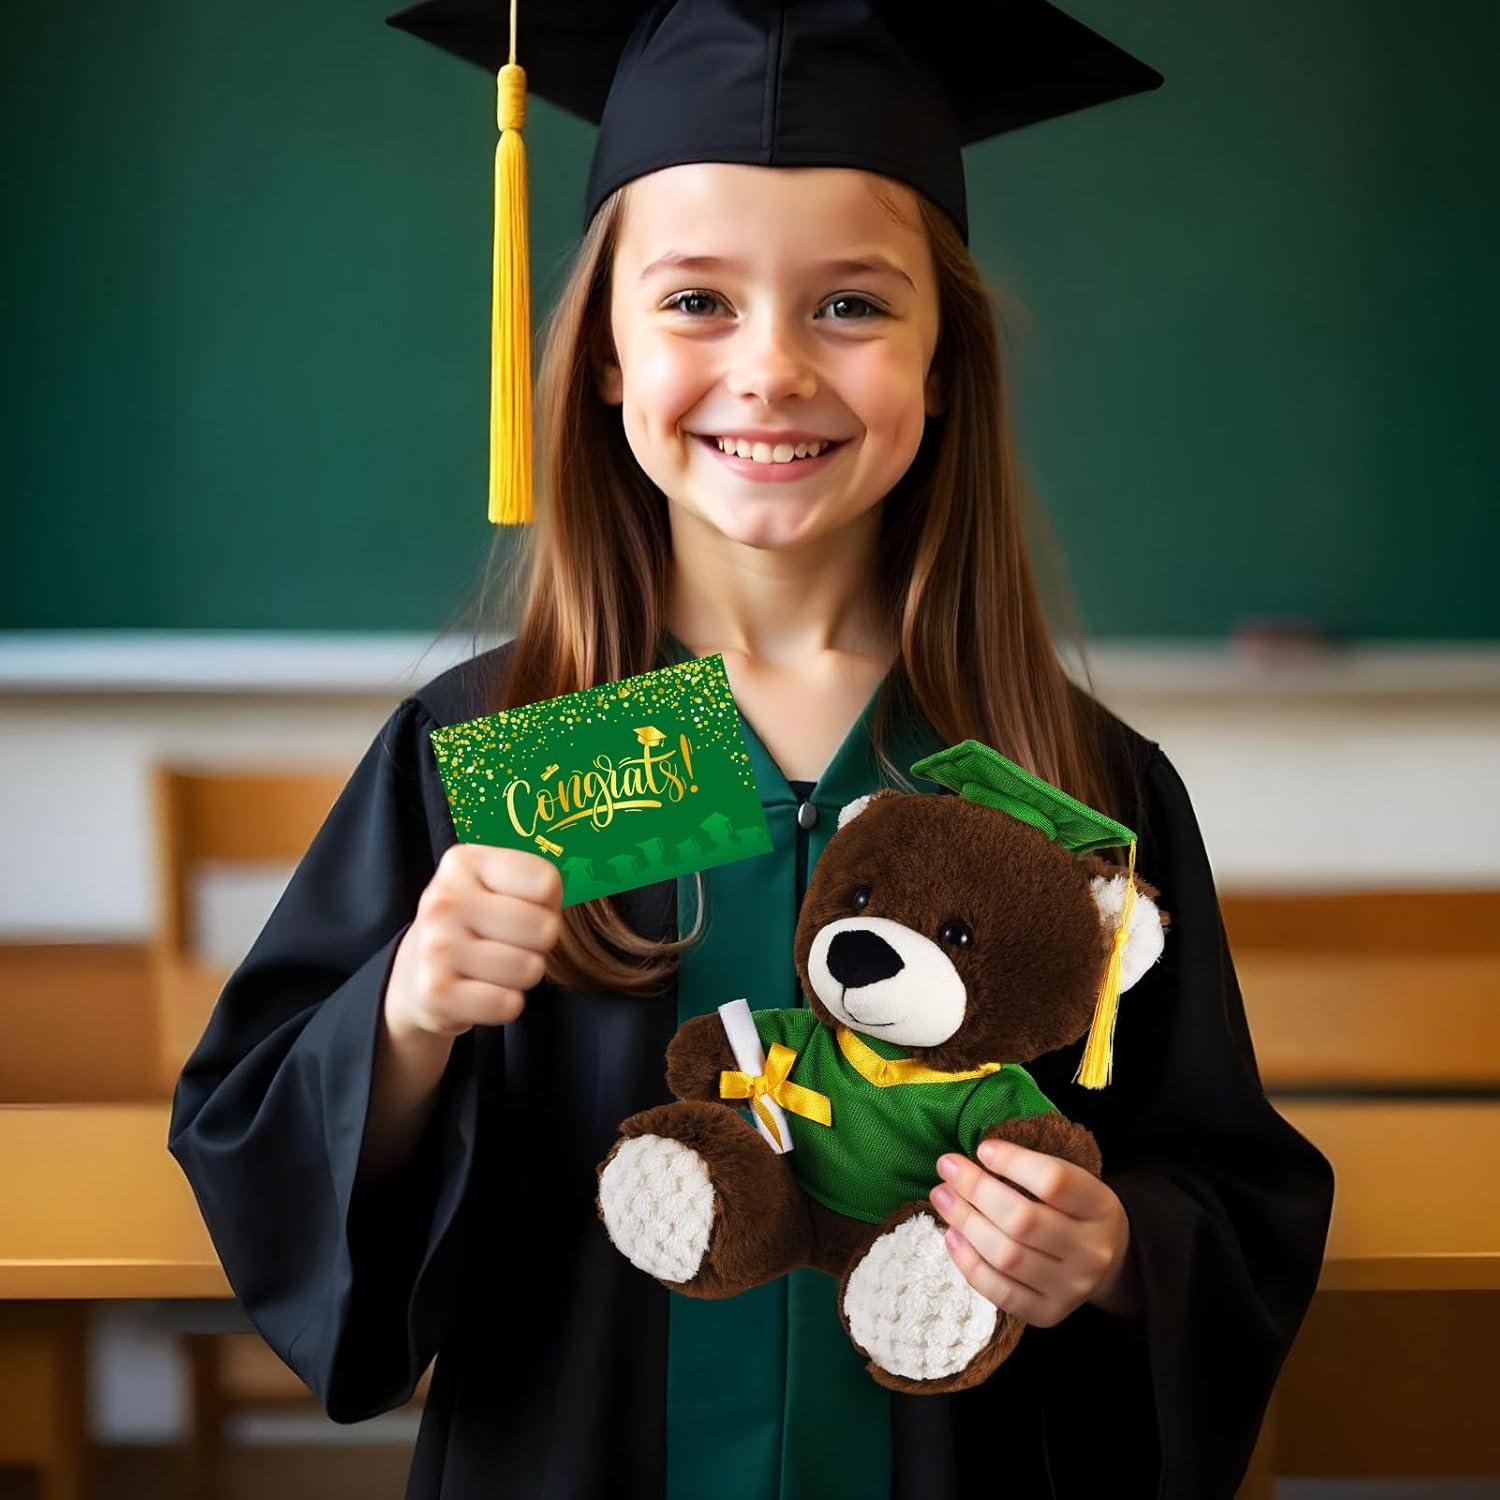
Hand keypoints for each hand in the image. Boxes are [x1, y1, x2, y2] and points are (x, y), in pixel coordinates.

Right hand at [385, 844, 563, 1040]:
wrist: (414, 970)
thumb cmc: (474, 920)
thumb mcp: (494, 882)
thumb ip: (535, 880)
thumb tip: (595, 876)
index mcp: (464, 862)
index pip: (547, 882)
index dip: (549, 902)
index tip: (525, 906)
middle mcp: (444, 900)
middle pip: (545, 929)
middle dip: (539, 942)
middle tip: (511, 941)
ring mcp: (436, 948)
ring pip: (530, 969)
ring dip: (522, 974)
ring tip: (494, 964)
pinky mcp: (436, 993)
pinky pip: (509, 1005)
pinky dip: (505, 1003)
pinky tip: (481, 989)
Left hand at [928, 1138, 1141, 1325]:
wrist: (1109, 1266)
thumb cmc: (1077, 1212)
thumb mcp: (1075, 1182)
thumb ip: (1033, 1170)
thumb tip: (972, 1160)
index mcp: (1101, 1207)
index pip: (1055, 1182)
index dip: (1013, 1162)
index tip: (982, 1149)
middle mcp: (1091, 1251)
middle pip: (1023, 1220)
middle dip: (976, 1190)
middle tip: (946, 1168)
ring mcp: (1071, 1288)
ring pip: (1007, 1257)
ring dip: (965, 1222)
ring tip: (942, 1197)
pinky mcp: (1049, 1313)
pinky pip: (1000, 1291)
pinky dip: (968, 1262)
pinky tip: (952, 1236)